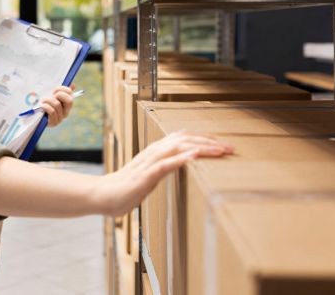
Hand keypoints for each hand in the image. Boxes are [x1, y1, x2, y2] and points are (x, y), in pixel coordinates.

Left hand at [40, 85, 74, 126]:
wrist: (34, 118)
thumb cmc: (44, 105)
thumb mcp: (51, 96)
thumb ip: (61, 91)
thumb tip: (73, 85)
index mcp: (66, 105)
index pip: (70, 95)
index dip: (63, 89)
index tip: (54, 90)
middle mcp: (66, 112)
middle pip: (69, 101)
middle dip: (59, 95)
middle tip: (51, 94)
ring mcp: (60, 118)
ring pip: (57, 104)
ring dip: (48, 100)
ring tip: (43, 101)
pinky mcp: (53, 123)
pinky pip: (52, 111)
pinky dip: (46, 106)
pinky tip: (42, 105)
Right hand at [94, 131, 233, 216]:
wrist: (103, 195)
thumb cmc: (126, 189)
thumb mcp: (151, 176)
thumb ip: (165, 169)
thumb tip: (181, 167)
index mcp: (156, 151)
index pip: (184, 137)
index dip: (204, 138)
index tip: (223, 145)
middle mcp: (154, 152)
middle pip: (186, 138)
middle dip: (210, 141)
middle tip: (231, 148)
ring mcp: (149, 162)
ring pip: (179, 147)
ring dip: (202, 147)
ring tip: (220, 150)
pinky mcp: (145, 175)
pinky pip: (166, 164)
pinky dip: (182, 159)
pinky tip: (195, 157)